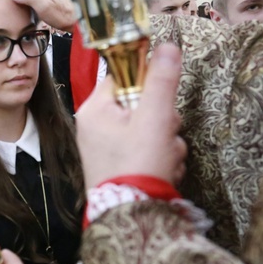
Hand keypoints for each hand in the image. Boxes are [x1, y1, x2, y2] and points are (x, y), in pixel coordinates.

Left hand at [75, 44, 187, 188]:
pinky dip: (159, 158)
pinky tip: (161, 170)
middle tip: (162, 136)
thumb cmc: (138, 166)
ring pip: (148, 128)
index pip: (123, 76)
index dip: (149, 84)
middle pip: (140, 103)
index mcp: (94, 110)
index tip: (161, 102)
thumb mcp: (155, 118)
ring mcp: (104, 147)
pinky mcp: (117, 165)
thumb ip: (162, 81)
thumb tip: (167, 46)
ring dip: (165, 142)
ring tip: (163, 158)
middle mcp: (94, 126)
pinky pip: (145, 149)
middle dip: (162, 121)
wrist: (133, 217)